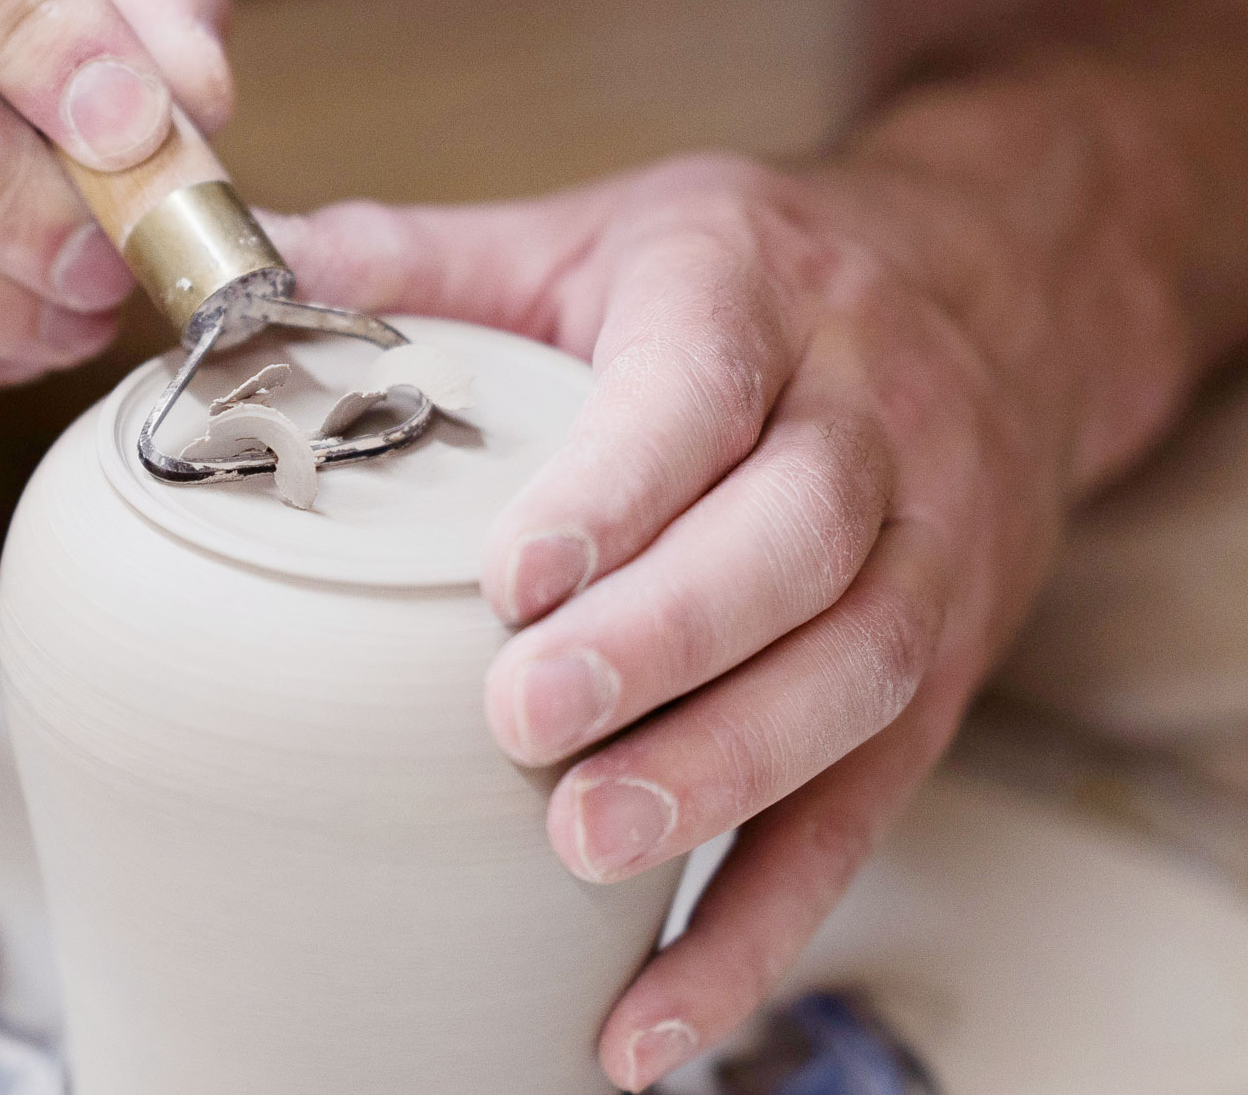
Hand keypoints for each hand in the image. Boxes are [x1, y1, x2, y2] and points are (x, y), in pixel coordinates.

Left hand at [272, 153, 1072, 1088]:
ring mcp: (930, 550)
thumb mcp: (600, 234)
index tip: (513, 578)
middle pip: (797, 539)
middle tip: (528, 723)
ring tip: (592, 846)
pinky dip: (769, 922)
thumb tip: (244, 275)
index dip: (621, 484)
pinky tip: (659, 1014)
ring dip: (730, 775)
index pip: (703, 387)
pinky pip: (870, 805)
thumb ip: (427, 259)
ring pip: (859, 671)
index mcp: (757, 294)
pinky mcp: (944, 672)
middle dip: (667, 642)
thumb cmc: (758, 274)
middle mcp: (869, 420)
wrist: (1003, 289)